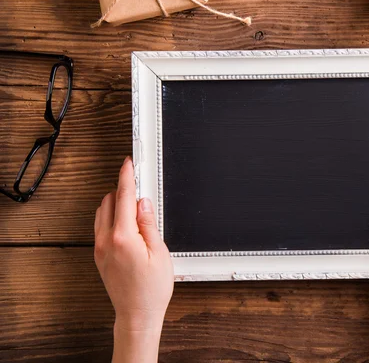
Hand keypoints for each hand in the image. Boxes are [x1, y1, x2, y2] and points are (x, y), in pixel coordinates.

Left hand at [94, 157, 173, 362]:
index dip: (127, 176)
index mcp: (123, 237)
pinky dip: (112, 218)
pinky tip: (129, 225)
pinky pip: (101, 227)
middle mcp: (106, 241)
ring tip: (137, 209)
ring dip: (116, 204)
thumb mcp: (160, 252)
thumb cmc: (152, 289)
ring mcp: (100, 249)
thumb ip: (149, 224)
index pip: (123, 197)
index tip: (128, 163)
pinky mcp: (100, 256)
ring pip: (102, 213)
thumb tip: (143, 202)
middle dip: (123, 190)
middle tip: (141, 189)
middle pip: (109, 201)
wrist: (137, 314)